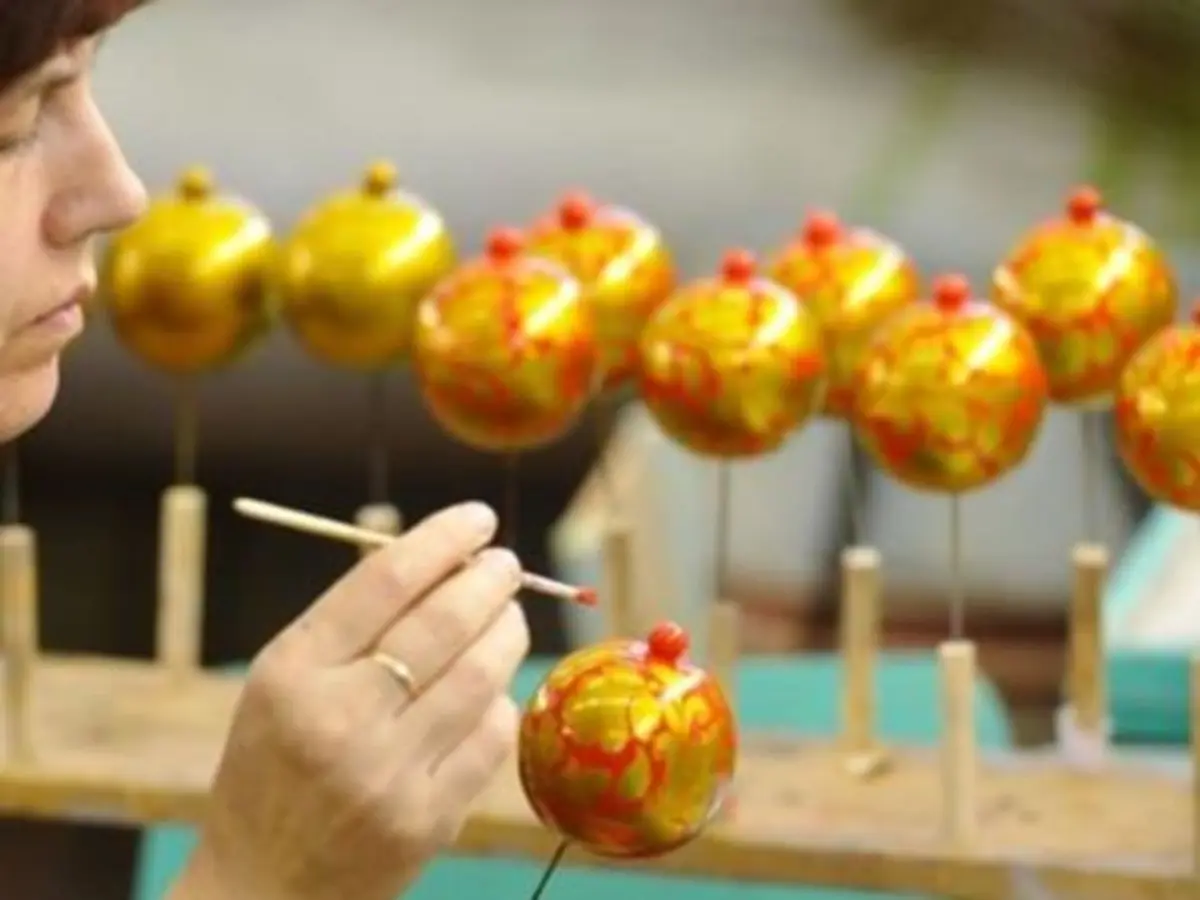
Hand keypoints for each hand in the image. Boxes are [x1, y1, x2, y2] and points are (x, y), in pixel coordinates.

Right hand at [170, 502, 529, 899]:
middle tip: (505, 565)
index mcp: (293, 673)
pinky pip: (493, 736)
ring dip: (509, 631)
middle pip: (444, 622)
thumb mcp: (282, 683)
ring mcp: (388, 774)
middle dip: (490, 579)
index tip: (478, 518)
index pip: (385, 580)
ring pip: (482, 674)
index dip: (442, 538)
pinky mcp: (428, 821)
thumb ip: (352, 623)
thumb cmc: (272, 768)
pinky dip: (500, 700)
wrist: (261, 890)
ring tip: (509, 616)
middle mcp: (340, 719)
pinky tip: (490, 689)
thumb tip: (442, 556)